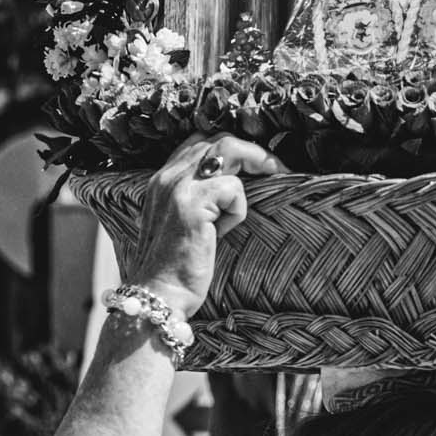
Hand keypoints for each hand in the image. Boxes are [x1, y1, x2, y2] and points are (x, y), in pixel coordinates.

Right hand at [133, 134, 284, 317]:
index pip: (200, 142)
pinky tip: (223, 234)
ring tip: (272, 180)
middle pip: (218, 139)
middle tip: (277, 168)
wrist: (158, 295)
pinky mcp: (191, 205)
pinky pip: (233, 189)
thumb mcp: (184, 224)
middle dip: (253, 150)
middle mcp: (166, 177)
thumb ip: (199, 200)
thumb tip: (235, 188)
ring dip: (255, 164)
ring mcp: (177, 188)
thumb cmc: (176, 268)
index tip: (256, 164)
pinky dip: (238, 210)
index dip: (232, 148)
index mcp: (162, 180)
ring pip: (228, 150)